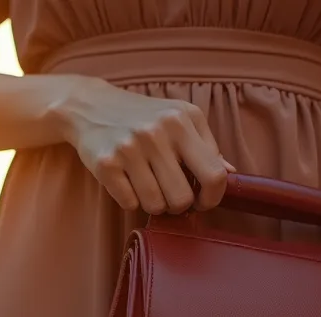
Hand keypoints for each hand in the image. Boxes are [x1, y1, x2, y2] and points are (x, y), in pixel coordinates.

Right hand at [57, 77, 232, 213]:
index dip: (212, 198)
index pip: (214, 175)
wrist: (90, 106)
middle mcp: (157, 132)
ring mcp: (129, 148)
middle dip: (179, 205)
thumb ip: (206, 145)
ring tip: (148, 186)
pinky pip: (130, 203)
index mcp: (182, 120)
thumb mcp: (179, 118)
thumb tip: (230, 174)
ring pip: (156, 205)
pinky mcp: (105, 163)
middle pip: (183, 198)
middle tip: (170, 195)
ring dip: (154, 204)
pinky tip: (127, 182)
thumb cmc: (143, 116)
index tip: (204, 201)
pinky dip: (131, 200)